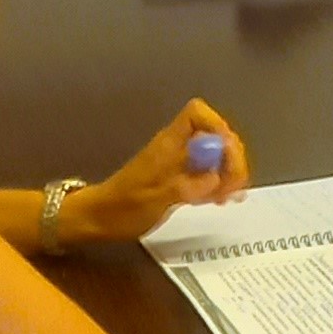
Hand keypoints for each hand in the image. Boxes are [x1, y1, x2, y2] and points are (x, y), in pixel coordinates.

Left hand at [73, 99, 252, 242]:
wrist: (98, 219)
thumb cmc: (122, 207)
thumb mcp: (153, 199)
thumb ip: (185, 187)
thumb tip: (216, 178)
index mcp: (169, 144)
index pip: (197, 114)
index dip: (217, 125)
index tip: (227, 154)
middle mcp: (177, 148)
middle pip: (215, 136)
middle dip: (231, 157)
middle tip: (233, 186)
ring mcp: (180, 164)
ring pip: (215, 156)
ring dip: (229, 173)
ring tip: (229, 197)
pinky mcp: (180, 180)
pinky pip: (208, 173)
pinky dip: (220, 183)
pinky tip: (222, 200)